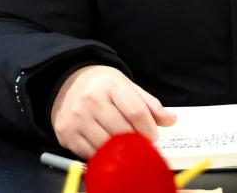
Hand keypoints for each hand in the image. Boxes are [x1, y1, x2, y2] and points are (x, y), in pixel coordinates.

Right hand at [49, 65, 176, 158]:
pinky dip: (101, 155)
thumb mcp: (127, 86)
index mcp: (110, 85)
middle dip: (136, 141)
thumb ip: (149, 104)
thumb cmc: (102, 85)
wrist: (68, 82)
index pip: (136, 111)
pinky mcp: (65, 133)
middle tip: (140, 144)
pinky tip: (106, 148)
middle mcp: (91, 100)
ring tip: (124, 147)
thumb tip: (171, 120)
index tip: (153, 137)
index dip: (149, 128)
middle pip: (122, 131)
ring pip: (106, 145)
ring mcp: (76, 118)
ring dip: (119, 151)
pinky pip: (89, 153)